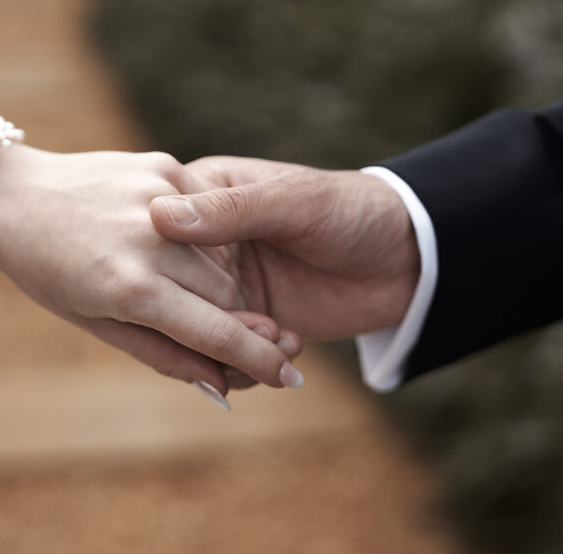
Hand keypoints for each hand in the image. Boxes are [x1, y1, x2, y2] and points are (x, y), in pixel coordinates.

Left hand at [0, 146, 302, 397]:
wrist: (13, 197)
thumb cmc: (47, 271)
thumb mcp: (97, 322)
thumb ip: (162, 354)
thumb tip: (219, 386)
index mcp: (131, 288)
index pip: (217, 332)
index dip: (258, 360)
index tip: (288, 378)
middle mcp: (150, 240)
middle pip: (226, 294)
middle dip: (236, 319)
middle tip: (240, 332)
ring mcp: (158, 196)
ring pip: (220, 253)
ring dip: (217, 278)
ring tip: (183, 284)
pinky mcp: (161, 166)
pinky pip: (204, 210)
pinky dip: (198, 235)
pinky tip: (167, 239)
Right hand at [149, 156, 419, 341]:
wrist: (408, 259)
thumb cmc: (351, 211)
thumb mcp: (294, 203)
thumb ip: (231, 211)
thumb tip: (159, 217)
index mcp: (202, 197)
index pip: (154, 236)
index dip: (161, 270)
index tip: (184, 294)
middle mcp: (204, 245)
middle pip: (168, 292)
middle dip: (202, 322)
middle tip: (257, 328)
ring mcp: (224, 286)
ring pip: (193, 331)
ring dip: (229, 351)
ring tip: (280, 342)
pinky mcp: (247, 321)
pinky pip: (223, 355)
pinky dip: (249, 364)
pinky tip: (290, 352)